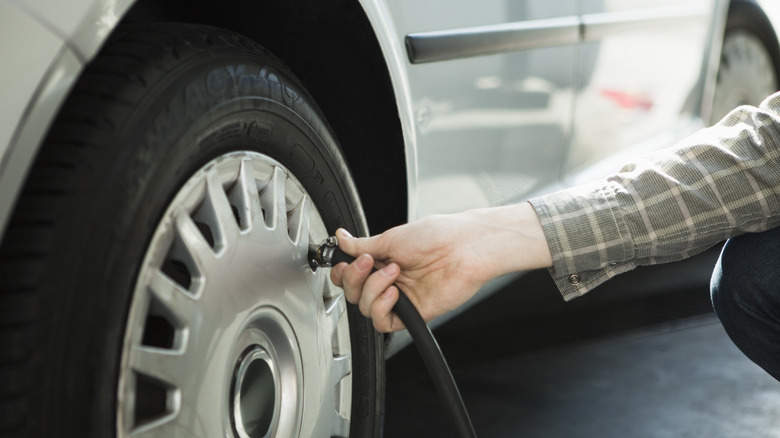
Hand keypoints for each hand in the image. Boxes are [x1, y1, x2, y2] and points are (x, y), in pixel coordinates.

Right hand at [330, 202, 552, 331]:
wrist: (463, 248)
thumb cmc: (438, 236)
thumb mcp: (391, 237)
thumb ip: (361, 245)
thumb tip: (341, 240)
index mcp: (384, 260)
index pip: (351, 276)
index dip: (343, 273)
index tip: (343, 263)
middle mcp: (390, 280)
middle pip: (354, 294)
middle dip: (355, 278)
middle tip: (369, 263)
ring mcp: (401, 297)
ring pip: (365, 308)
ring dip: (373, 289)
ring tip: (393, 272)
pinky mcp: (412, 314)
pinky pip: (383, 322)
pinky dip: (381, 307)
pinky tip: (393, 292)